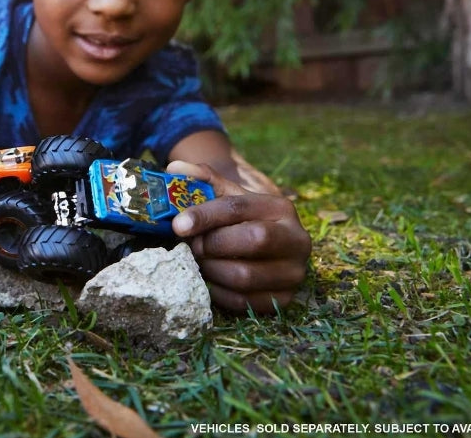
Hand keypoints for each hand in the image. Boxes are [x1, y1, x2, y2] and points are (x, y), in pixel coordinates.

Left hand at [168, 161, 310, 313]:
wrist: (268, 244)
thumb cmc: (241, 219)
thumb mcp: (227, 195)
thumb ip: (202, 179)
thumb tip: (174, 167)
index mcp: (280, 207)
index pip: (239, 208)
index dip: (205, 216)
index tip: (178, 225)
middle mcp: (296, 239)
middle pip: (251, 240)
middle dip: (212, 244)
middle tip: (191, 246)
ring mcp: (294, 272)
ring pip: (245, 275)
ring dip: (212, 270)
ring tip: (199, 262)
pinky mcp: (285, 299)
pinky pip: (245, 302)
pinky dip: (219, 293)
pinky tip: (209, 280)